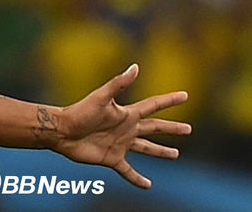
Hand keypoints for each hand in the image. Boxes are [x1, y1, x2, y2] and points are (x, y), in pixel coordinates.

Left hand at [53, 64, 191, 188]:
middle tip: (188, 129)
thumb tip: (135, 66)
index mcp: (127, 114)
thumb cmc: (80, 112)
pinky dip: (138, 178)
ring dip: (160, 151)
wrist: (63, 131)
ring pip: (146, 148)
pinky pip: (128, 171)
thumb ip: (119, 83)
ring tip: (175, 154)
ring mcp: (120, 144)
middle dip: (171, 128)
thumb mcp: (101, 97)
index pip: (153, 105)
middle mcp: (126, 128)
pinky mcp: (112, 159)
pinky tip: (148, 185)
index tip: (185, 95)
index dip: (169, 100)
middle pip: (154, 128)